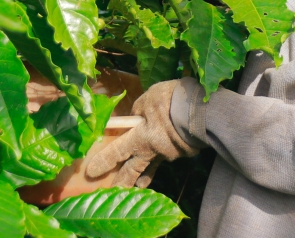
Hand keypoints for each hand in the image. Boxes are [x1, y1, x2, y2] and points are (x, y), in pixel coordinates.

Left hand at [82, 80, 198, 187]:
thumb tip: (136, 118)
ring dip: (144, 178)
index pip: (117, 152)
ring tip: (139, 186)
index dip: (104, 162)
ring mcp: (169, 154)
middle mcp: (153, 151)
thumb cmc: (172, 101)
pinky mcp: (183, 152)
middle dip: (123, 183)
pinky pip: (168, 156)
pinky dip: (163, 157)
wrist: (203, 110)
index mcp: (141, 138)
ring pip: (152, 168)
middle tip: (114, 194)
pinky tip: (166, 153)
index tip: (91, 173)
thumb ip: (139, 110)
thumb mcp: (149, 99)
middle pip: (133, 171)